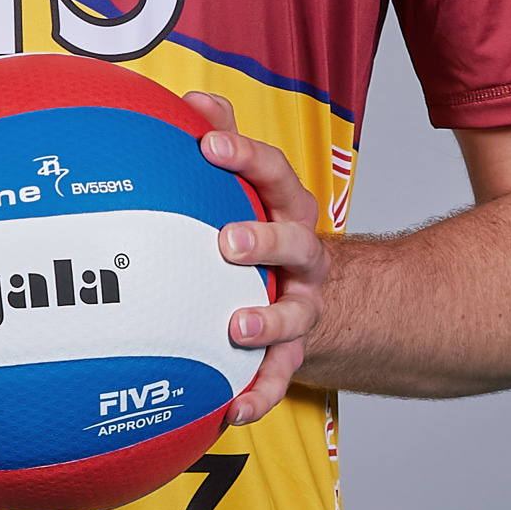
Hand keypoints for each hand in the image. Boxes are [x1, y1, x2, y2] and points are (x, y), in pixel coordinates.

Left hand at [184, 91, 331, 425]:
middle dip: (264, 239)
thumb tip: (192, 98)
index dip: (245, 156)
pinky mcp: (293, 352)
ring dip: (268, 323)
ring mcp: (302, 306)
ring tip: (236, 327)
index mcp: (288, 208)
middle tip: (227, 240)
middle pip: (295, 242)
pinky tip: (233, 411)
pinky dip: (259, 395)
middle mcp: (303, 256)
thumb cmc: (265, 228)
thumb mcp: (252, 184)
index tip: (210, 144)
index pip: (275, 173)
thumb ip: (225, 140)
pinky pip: (278, 377)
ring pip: (295, 315)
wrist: (318, 295)